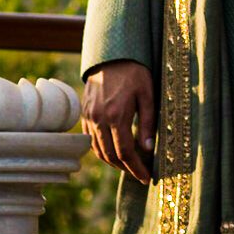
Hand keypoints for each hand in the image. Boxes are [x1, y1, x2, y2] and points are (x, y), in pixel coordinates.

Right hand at [83, 60, 155, 184]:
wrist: (111, 55)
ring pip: (98, 150)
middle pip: (110, 156)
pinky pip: (91, 139)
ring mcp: (89, 117)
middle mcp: (99, 119)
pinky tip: (115, 151)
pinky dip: (102, 150)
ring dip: (113, 162)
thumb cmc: (134, 72)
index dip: (136, 168)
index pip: (125, 152)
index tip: (147, 177)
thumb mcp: (148, 94)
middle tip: (140, 174)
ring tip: (129, 166)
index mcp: (116, 115)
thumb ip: (148, 122)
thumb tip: (148, 149)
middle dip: (126, 169)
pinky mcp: (85, 114)